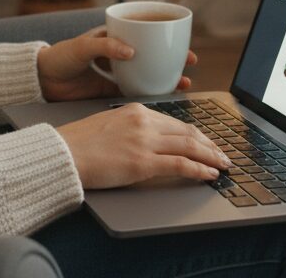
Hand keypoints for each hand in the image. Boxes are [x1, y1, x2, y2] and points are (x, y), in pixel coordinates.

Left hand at [36, 26, 197, 101]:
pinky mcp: (110, 90)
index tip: (183, 45)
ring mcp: (116, 72)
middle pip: (152, 54)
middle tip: (190, 64)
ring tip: (183, 84)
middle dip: (173, 59)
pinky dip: (149, 93)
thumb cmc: (59, 56)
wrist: (41, 80)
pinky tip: (162, 98)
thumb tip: (132, 51)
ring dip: (165, 78)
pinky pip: (134, 90)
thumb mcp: (82, 47)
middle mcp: (118, 53)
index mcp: (114, 36)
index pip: (145, 34)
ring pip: (147, 73)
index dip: (166, 39)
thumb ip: (106, 46)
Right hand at [55, 103, 230, 188]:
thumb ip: (131, 129)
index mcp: (136, 110)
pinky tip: (209, 175)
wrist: (63, 152)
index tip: (205, 142)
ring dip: (211, 157)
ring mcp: (145, 141)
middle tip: (222, 154)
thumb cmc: (78, 143)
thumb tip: (147, 143)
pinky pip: (181, 165)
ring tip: (223, 165)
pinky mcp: (143, 162)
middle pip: (188, 132)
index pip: (175, 122)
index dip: (195, 134)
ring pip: (190, 146)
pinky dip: (199, 170)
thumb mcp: (108, 125)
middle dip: (209, 144)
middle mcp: (144, 122)